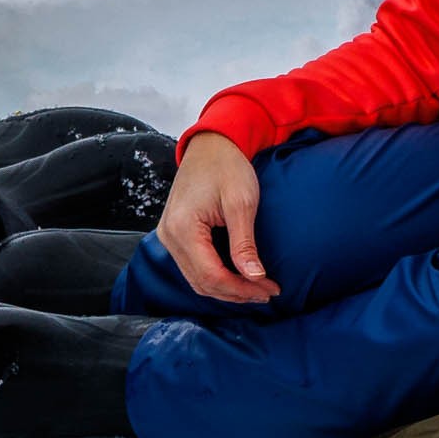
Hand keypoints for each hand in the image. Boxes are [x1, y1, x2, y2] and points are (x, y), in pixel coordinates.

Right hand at [161, 132, 275, 305]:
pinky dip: (216, 276)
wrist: (211, 144)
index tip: (269, 290)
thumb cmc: (227, 167)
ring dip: (227, 288)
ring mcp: (169, 236)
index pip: (212, 276)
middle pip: (202, 283)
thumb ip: (244, 244)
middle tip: (268, 292)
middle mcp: (169, 236)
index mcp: (183, 228)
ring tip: (256, 289)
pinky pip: (193, 267)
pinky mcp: (174, 234)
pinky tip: (238, 276)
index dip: (242, 289)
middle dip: (237, 293)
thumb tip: (254, 278)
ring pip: (196, 279)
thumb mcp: (241, 203)